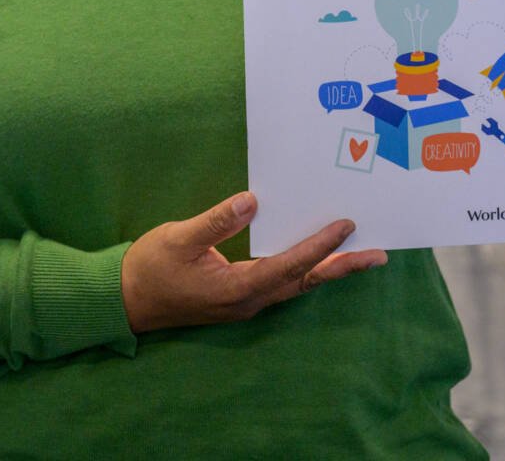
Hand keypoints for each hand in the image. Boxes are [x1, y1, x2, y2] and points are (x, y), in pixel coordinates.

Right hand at [120, 192, 386, 333]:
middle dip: (342, 268)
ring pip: (296, 286)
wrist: (126, 301)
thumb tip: (252, 202)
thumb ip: (216, 220)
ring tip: (358, 256)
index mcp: (236, 288)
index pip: (289, 264)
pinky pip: (281, 284)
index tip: (345, 226)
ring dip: (327, 270)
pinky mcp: (238, 298)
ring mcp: (244, 303)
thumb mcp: (178, 238)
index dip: (319, 246)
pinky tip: (313, 259)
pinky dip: (304, 270)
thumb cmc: (149, 269)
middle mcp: (248, 300)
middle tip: (378, 255)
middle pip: (305, 282)